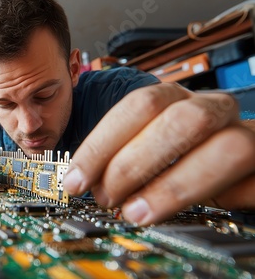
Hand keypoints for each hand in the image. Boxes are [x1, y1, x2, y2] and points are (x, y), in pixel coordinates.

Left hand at [63, 82, 254, 224]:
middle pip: (177, 120)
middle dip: (132, 163)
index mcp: (176, 100)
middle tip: (107, 197)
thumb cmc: (183, 157)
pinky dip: (221, 201)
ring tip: (137, 213)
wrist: (241, 164)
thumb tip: (79, 180)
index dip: (102, 144)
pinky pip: (252, 184)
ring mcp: (247, 135)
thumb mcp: (147, 152)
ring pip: (225, 149)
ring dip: (173, 186)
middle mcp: (212, 110)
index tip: (76, 180)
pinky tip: (190, 213)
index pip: (138, 107)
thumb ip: (121, 159)